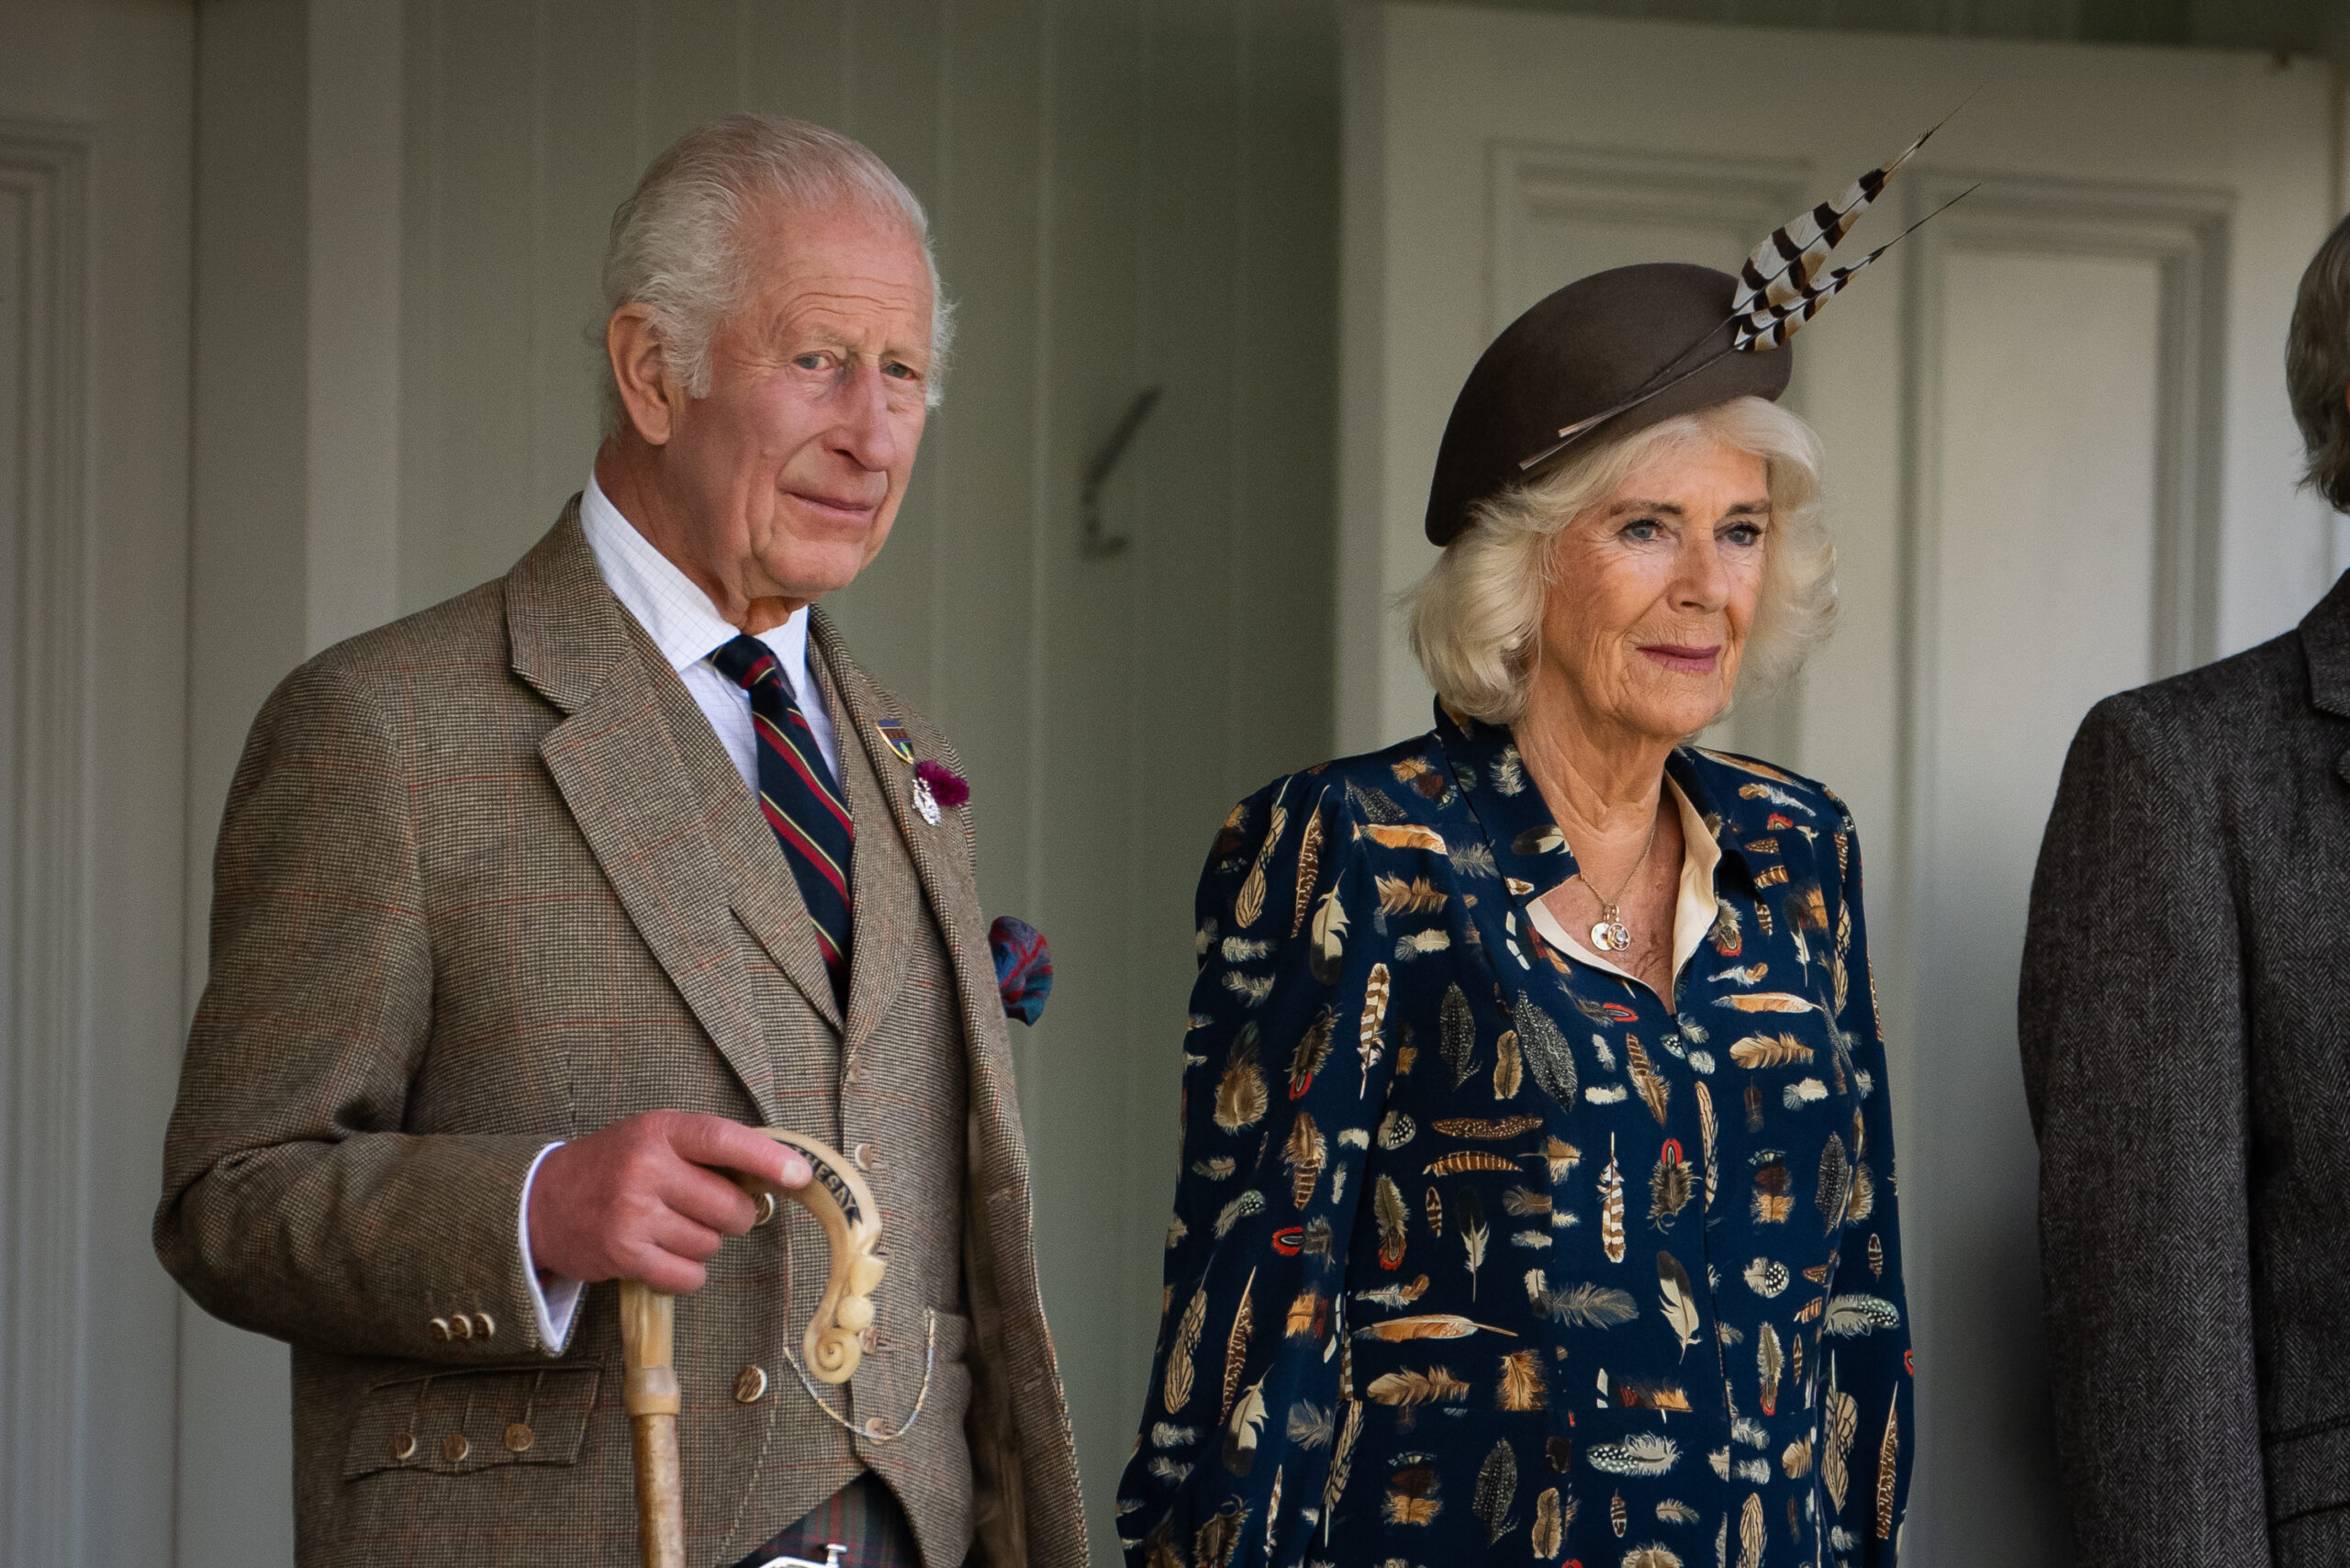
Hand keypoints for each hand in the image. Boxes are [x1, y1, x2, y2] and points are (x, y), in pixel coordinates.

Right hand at [527, 1111, 810, 1293]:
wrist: (540, 1201)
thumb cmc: (612, 1166)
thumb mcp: (653, 1138)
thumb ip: (706, 1151)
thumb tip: (777, 1174)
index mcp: (659, 1131)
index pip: (723, 1140)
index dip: (767, 1159)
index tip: (800, 1176)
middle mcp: (646, 1169)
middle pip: (728, 1206)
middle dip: (732, 1215)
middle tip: (705, 1209)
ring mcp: (633, 1214)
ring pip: (710, 1244)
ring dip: (701, 1243)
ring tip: (667, 1227)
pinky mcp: (623, 1255)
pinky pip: (687, 1275)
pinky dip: (685, 1273)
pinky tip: (661, 1255)